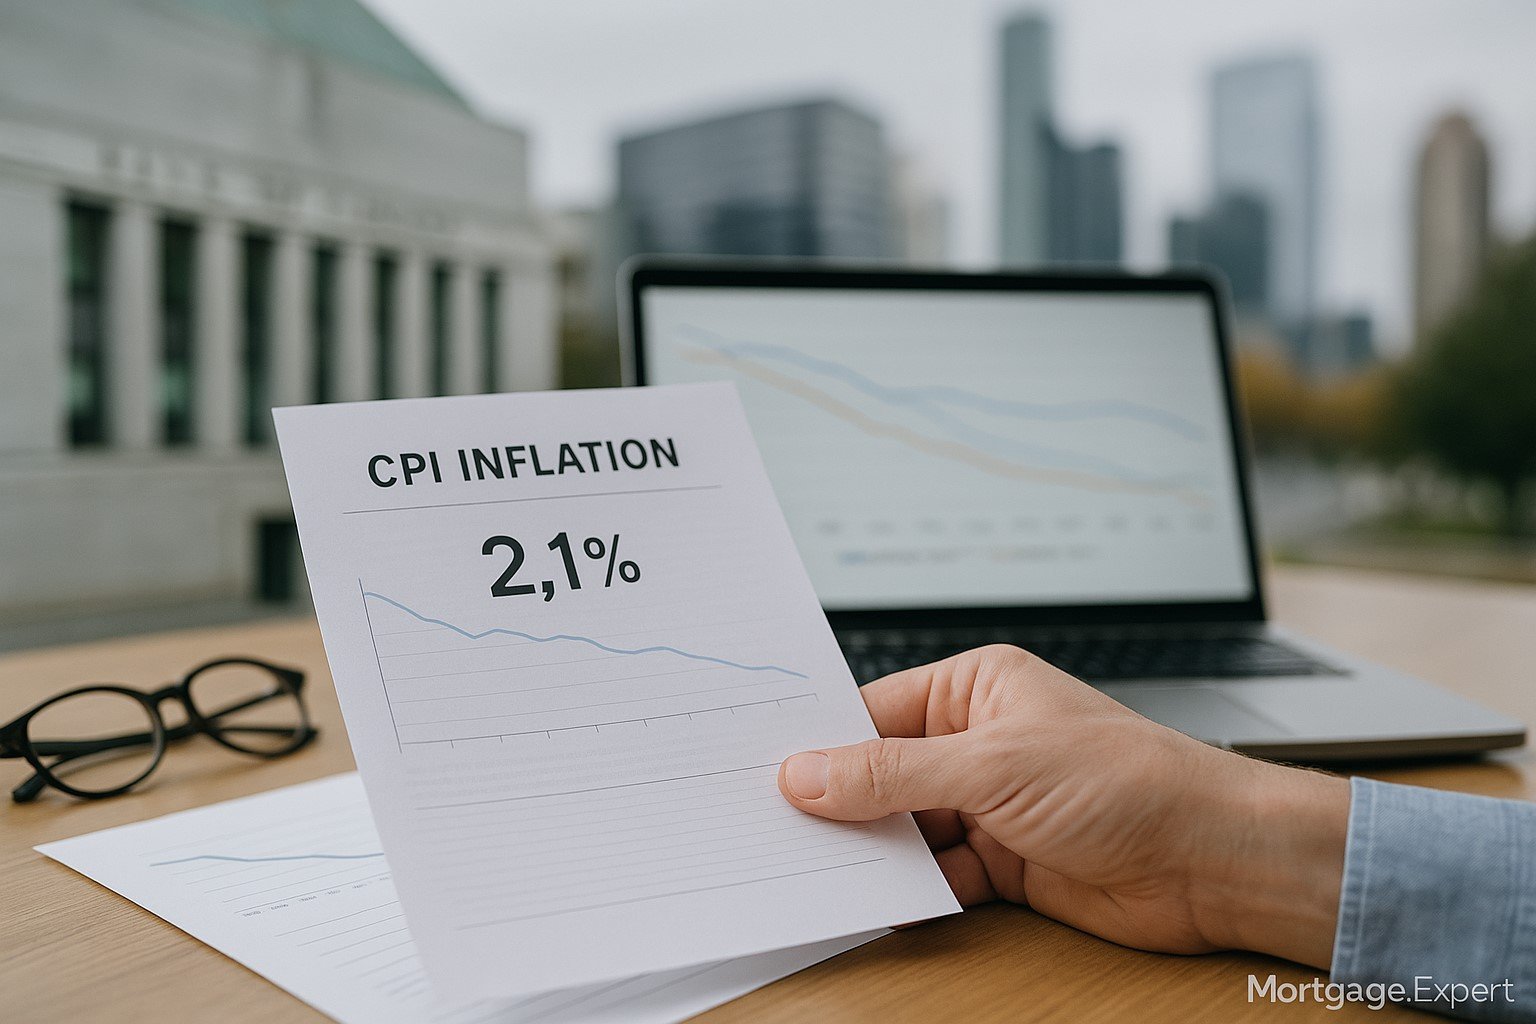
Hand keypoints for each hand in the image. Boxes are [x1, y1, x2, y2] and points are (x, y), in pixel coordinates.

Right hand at [778, 645, 1348, 967]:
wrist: (1210, 860)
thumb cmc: (1126, 779)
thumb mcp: (992, 766)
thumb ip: (893, 775)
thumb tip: (807, 774)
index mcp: (976, 689)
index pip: (876, 712)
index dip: (822, 743)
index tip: (765, 769)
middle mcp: (980, 742)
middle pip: (884, 775)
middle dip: (841, 804)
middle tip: (775, 828)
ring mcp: (992, 805)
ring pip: (906, 830)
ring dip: (874, 853)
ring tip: (817, 871)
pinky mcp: (1007, 863)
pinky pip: (938, 877)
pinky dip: (913, 893)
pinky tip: (884, 903)